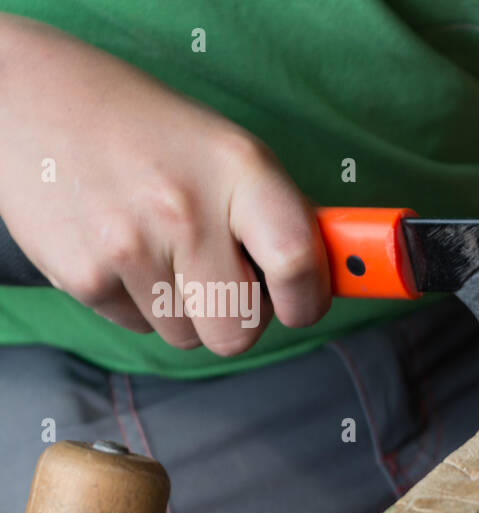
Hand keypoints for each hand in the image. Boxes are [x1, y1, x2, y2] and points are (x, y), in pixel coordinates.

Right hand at [0, 15, 329, 354]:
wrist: (33, 99)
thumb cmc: (151, 135)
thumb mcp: (232, 155)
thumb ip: (283, 218)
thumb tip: (336, 280)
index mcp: (240, 171)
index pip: (298, 262)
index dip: (308, 300)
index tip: (303, 302)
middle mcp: (185, 209)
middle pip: (239, 332)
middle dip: (239, 316)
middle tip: (226, 277)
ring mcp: (129, 247)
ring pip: (189, 337)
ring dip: (187, 309)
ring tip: (165, 249)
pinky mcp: (83, 276)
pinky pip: (141, 327)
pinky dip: (141, 302)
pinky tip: (127, 250)